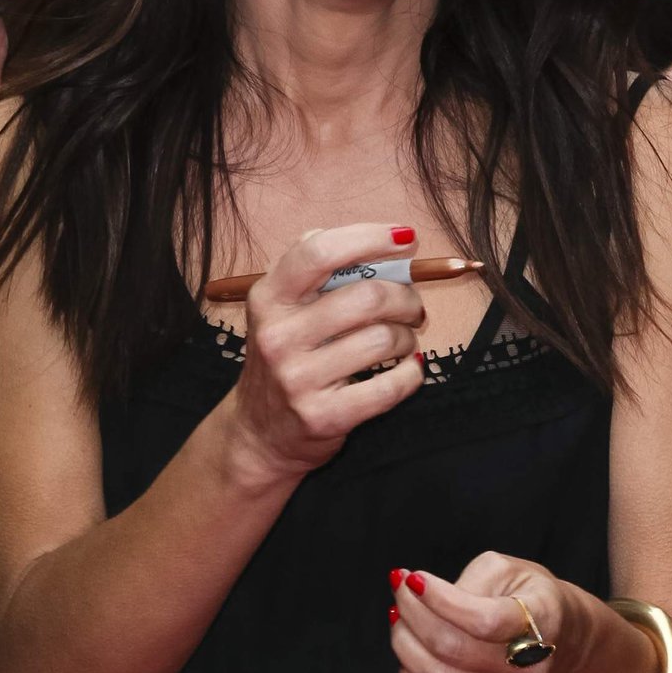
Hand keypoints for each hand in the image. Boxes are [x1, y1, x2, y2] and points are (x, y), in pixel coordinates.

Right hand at [221, 222, 425, 486]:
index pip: (319, 252)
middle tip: (412, 306)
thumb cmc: (284, 359)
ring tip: (403, 340)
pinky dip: (412, 373)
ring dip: (408, 336)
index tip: (405, 238)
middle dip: (406, 297)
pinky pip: (390, 387)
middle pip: (366, 297)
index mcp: (267, 299)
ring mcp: (298, 379)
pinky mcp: (323, 416)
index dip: (369, 238)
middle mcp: (277, 337)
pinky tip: (407, 369)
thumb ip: (314, 272)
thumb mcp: (279, 311)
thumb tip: (379, 243)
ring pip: (383, 340)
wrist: (259, 434)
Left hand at [389, 553, 656, 672]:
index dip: (440, 599)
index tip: (413, 578)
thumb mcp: (511, 571)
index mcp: (542, 621)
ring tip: (400, 617)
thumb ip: (472, 579)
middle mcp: (529, 668)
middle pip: (452, 649)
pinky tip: (407, 656)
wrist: (564, 644)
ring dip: (405, 643)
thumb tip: (422, 592)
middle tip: (401, 590)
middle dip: (412, 614)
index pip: (484, 621)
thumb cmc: (530, 599)